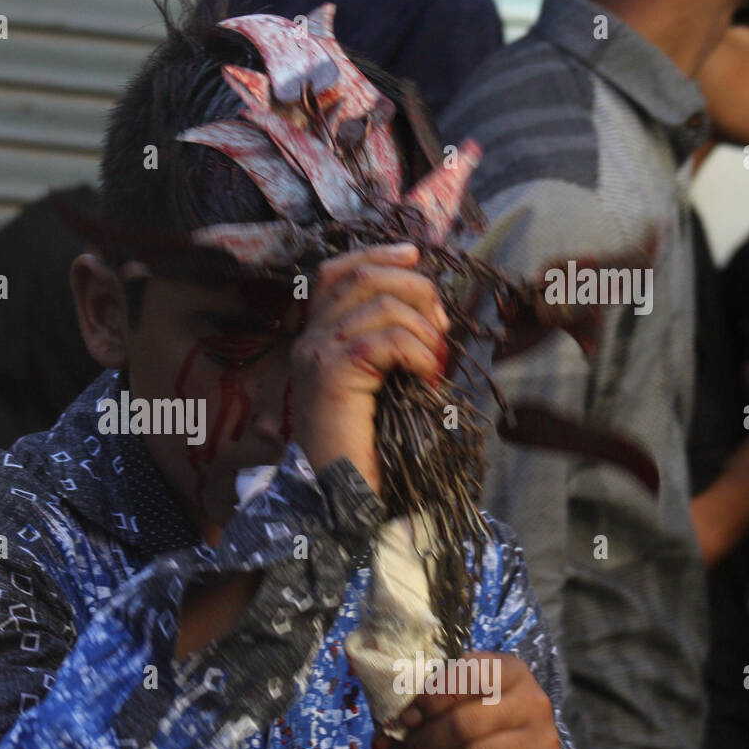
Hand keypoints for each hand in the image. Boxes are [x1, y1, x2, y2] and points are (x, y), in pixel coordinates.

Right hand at [291, 242, 448, 491]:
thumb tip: (428, 308)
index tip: (414, 255)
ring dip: (423, 329)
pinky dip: (418, 353)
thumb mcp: (376, 383)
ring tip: (433, 364)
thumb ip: (385, 344)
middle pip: (362, 278)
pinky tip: (425, 378)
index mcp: (313, 339)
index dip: (375, 254)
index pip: (335, 273)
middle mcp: (308, 340)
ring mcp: (317, 354)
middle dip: (414, 288)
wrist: (339, 494)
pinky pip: (387, 338)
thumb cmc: (364, 446)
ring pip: (382, 304)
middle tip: (440, 326)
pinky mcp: (333, 373)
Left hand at [371, 652, 560, 748]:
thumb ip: (429, 707)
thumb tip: (381, 737)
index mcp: (509, 670)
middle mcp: (532, 701)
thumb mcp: (465, 701)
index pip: (468, 674)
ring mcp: (541, 740)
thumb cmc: (486, 722)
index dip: (430, 697)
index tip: (403, 719)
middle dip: (422, 743)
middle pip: (465, 723)